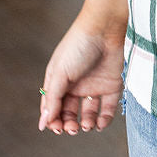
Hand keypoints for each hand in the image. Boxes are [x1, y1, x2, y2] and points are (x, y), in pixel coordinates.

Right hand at [38, 18, 125, 134]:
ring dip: (86, 124)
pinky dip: (104, 120)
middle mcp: (76, 85)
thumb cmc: (78, 46)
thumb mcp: (60, 72)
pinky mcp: (112, 85)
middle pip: (70, 112)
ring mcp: (95, 85)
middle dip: (69, 123)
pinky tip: (100, 125)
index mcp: (59, 80)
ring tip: (86, 125)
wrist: (106, 28)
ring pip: (89, 113)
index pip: (53, 106)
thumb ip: (53, 98)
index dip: (53, 119)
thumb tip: (44, 122)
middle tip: (71, 128)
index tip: (55, 128)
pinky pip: (108, 108)